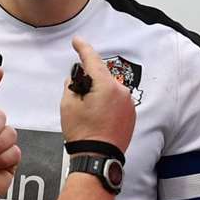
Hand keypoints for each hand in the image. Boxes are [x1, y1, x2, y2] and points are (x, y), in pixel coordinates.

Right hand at [60, 37, 134, 151]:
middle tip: (78, 94)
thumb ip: (71, 85)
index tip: (77, 42)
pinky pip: (117, 101)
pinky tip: (98, 116)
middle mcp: (121, 91)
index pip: (93, 60)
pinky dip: (108, 103)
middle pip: (102, 76)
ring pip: (110, 89)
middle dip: (90, 80)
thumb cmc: (83, 133)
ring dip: (99, 92)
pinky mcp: (131, 114)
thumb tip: (75, 79)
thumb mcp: (68, 105)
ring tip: (89, 111)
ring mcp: (129, 104)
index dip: (83, 49)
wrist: (98, 157)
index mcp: (106, 86)